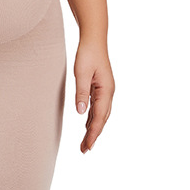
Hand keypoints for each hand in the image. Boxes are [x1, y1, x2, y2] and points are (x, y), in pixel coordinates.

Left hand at [73, 39, 113, 153]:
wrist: (94, 39)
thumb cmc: (87, 54)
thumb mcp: (81, 73)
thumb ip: (82, 93)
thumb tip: (81, 113)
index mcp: (106, 91)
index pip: (99, 117)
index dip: (93, 133)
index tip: (87, 146)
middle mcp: (108, 93)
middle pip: (102, 119)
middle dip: (94, 135)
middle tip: (84, 150)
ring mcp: (105, 90)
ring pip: (100, 114)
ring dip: (93, 128)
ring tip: (85, 142)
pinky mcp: (100, 87)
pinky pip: (97, 107)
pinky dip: (93, 118)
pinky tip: (87, 124)